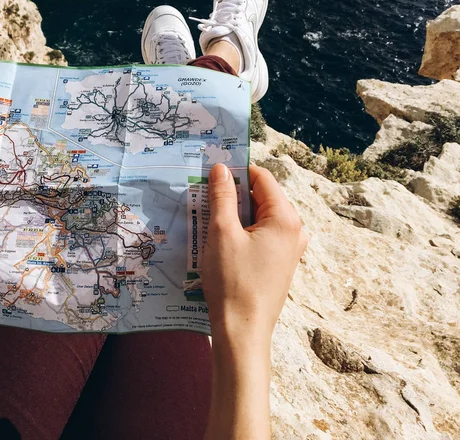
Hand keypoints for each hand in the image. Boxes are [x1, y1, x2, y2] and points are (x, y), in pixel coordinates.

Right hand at [203, 163, 307, 341]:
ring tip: (208, 218)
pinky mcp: (280, 263)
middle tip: (205, 197)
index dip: (237, 172)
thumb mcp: (222, 232)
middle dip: (233, 195)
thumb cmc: (233, 280)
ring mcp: (289, 249)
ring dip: (234, 214)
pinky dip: (241, 231)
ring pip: (258, 217)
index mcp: (286, 218)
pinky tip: (219, 239)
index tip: (212, 173)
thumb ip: (222, 196)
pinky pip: (260, 236)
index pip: (262, 178)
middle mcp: (294, 230)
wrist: (242, 331)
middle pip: (261, 197)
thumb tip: (221, 168)